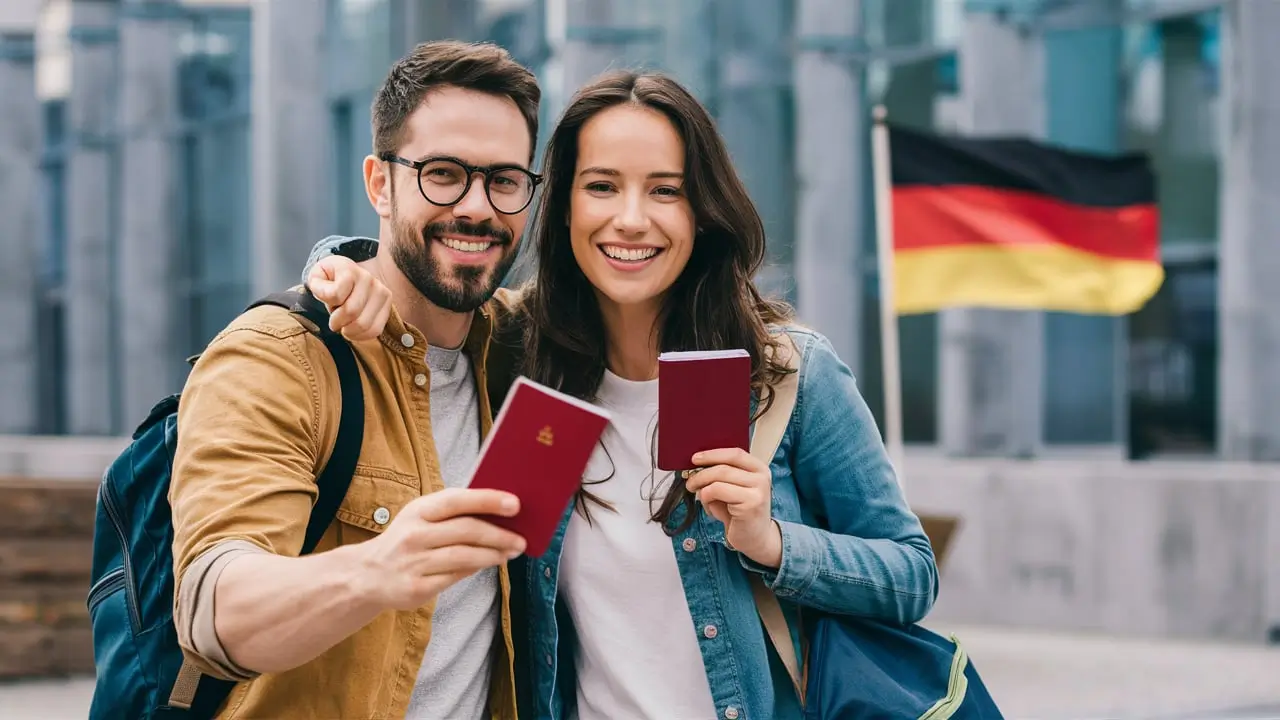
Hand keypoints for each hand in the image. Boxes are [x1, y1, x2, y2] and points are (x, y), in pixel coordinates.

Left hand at [306, 254, 392, 341]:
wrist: (349, 277)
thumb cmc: (331, 280)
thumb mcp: (317, 277)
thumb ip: (316, 285)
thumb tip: (325, 294)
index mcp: (349, 269)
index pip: (335, 294)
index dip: (327, 303)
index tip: (327, 302)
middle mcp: (368, 278)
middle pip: (351, 311)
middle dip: (337, 322)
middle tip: (334, 321)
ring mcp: (381, 292)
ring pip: (364, 323)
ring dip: (349, 330)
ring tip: (344, 325)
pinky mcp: (388, 306)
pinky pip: (375, 330)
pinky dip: (361, 336)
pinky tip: (354, 330)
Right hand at [355, 488, 526, 610]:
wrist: (367, 575)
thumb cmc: (406, 540)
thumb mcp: (420, 518)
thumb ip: (452, 513)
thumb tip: (498, 514)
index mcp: (418, 511)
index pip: (457, 500)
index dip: (488, 500)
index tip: (515, 504)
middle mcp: (414, 535)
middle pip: (466, 531)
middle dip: (499, 534)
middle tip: (520, 539)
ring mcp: (414, 563)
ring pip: (464, 557)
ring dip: (492, 555)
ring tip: (510, 552)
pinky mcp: (417, 588)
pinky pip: (455, 577)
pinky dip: (475, 570)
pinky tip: (487, 564)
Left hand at [684, 448, 782, 568]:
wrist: (755, 539)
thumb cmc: (740, 514)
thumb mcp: (732, 489)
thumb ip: (720, 477)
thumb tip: (696, 467)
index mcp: (758, 469)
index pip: (734, 453)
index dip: (712, 454)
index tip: (695, 458)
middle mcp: (761, 477)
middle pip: (723, 466)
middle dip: (701, 473)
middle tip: (690, 482)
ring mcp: (758, 490)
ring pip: (719, 477)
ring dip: (702, 487)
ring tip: (700, 497)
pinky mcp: (750, 504)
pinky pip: (717, 492)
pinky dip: (707, 499)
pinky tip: (711, 510)